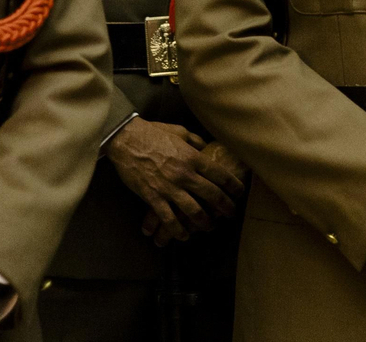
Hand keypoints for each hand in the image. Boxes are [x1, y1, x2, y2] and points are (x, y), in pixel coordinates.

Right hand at [107, 119, 243, 244]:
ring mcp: (169, 187)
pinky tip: (184, 235)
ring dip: (204, 222)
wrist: (126, 139)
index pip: (220, 175)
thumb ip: (196, 141)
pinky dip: (178, 229)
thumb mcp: (180, 131)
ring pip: (194, 211)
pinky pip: (169, 218)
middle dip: (225, 207)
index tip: (239, 193)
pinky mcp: (153, 197)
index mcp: (193, 157)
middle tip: (231, 214)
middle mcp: (185, 174)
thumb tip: (207, 146)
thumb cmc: (153, 132)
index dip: (233, 186)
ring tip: (209, 226)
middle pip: (212, 195)